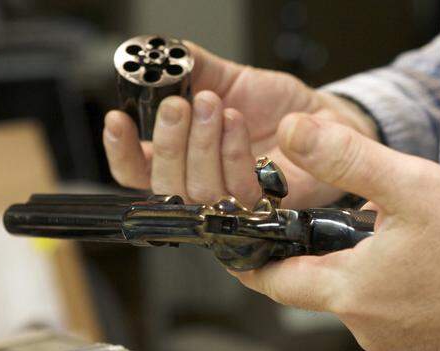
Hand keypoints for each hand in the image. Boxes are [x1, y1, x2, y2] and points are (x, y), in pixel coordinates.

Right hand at [103, 42, 375, 207]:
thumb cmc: (277, 106)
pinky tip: (236, 122)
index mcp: (183, 158)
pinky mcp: (261, 207)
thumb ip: (196, 70)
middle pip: (163, 185)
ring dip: (202, 144)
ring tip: (215, 104)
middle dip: (169, 141)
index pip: (139, 170)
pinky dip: (233, 153)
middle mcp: (202, 184)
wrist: (321, 118)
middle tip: (179, 105)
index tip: (118, 120)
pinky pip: (238, 189)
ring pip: (198, 190)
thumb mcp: (230, 79)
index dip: (123, 151)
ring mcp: (231, 201)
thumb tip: (165, 54)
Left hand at [232, 114, 439, 350]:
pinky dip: (385, 278)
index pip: (276, 281)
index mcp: (351, 292)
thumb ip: (347, 159)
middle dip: (316, 249)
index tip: (241, 241)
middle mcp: (365, 325)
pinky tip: (412, 254)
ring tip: (382, 228)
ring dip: (356, 260)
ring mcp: (394, 337)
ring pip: (354, 292)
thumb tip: (293, 133)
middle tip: (327, 217)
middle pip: (316, 283)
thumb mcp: (412, 187)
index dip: (254, 259)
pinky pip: (385, 304)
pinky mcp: (421, 337)